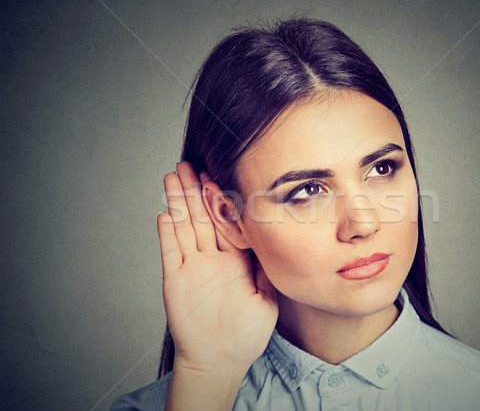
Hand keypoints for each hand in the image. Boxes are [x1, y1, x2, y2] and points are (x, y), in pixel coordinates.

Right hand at [157, 161, 277, 373]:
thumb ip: (267, 267)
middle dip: (195, 190)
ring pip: (184, 226)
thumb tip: (274, 238)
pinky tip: (164, 213)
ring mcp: (191, 266)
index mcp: (233, 259)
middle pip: (201, 216)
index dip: (221, 199)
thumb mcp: (267, 296)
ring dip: (178, 202)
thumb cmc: (246, 332)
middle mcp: (211, 257)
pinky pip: (170, 252)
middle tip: (190, 163)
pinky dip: (167, 233)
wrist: (222, 358)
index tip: (220, 175)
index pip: (226, 221)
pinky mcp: (175, 279)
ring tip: (173, 176)